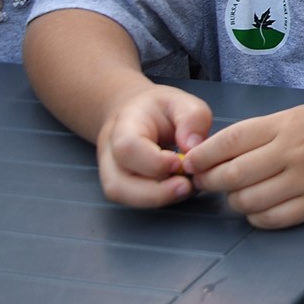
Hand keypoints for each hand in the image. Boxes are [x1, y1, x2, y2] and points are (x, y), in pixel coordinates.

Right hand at [96, 84, 213, 208]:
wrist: (137, 114)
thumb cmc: (161, 110)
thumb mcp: (182, 102)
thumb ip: (191, 118)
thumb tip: (193, 146)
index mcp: (123, 127)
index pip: (127, 149)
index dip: (154, 161)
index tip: (180, 162)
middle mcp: (110, 154)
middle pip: (118, 183)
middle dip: (156, 192)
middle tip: (187, 186)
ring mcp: (111, 173)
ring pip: (124, 197)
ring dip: (158, 199)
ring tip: (186, 187)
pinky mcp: (121, 187)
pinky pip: (134, 201)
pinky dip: (158, 199)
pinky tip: (178, 188)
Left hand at [182, 99, 303, 227]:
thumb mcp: (299, 115)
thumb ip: (262, 133)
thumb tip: (217, 154)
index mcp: (286, 125)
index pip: (229, 142)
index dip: (202, 156)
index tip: (191, 163)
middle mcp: (293, 153)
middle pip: (232, 176)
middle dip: (211, 182)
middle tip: (208, 182)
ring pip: (248, 201)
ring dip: (235, 201)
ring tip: (239, 194)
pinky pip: (274, 219)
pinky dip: (258, 217)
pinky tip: (261, 208)